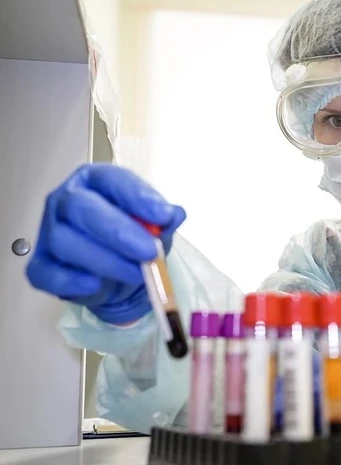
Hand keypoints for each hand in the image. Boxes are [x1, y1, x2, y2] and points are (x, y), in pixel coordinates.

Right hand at [26, 164, 185, 324]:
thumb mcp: (156, 227)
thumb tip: (174, 214)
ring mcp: (50, 232)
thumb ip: (164, 219)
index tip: (163, 216)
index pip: (111, 179)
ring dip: (106, 260)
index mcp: (95, 181)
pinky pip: (47, 273)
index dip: (137, 197)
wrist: (118, 276)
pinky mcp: (42, 265)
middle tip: (149, 251)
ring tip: (136, 274)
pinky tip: (95, 284)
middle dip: (119, 231)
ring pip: (65, 241)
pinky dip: (71, 281)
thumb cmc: (133, 240)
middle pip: (81, 207)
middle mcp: (67, 200)